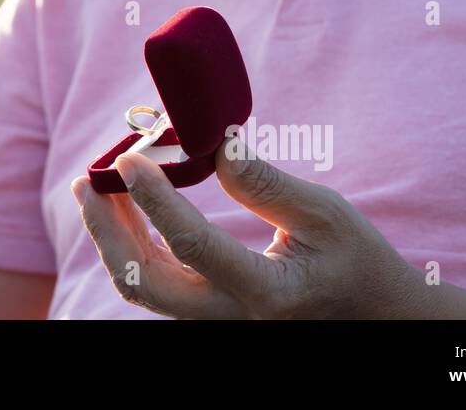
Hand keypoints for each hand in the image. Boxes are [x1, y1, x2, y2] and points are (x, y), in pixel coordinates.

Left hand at [71, 136, 429, 318]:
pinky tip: (126, 210)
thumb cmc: (356, 262)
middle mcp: (231, 317)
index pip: (192, 245)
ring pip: (142, 287)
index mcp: (266, 292)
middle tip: (89, 179)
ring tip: (96, 187)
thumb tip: (213, 143)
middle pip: (145, 281)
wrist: (376, 318)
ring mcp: (215, 322)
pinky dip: (131, 245)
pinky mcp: (208, 315)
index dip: (155, 199)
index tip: (131, 159)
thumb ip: (266, 183)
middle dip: (106, 228)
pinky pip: (155, 286)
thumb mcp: (326, 214)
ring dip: (111, 236)